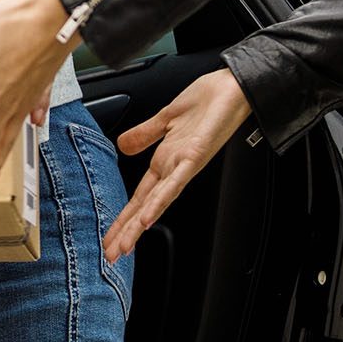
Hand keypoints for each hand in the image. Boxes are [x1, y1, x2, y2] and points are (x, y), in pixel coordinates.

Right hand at [102, 69, 251, 262]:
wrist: (232, 86)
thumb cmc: (207, 100)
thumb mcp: (166, 118)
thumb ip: (144, 134)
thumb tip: (122, 146)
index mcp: (167, 161)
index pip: (140, 196)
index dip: (124, 217)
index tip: (109, 236)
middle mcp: (175, 169)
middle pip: (145, 207)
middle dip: (127, 231)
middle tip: (110, 255)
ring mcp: (185, 166)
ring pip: (157, 202)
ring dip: (139, 226)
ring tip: (123, 246)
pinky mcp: (195, 157)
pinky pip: (174, 183)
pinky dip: (160, 201)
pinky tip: (148, 217)